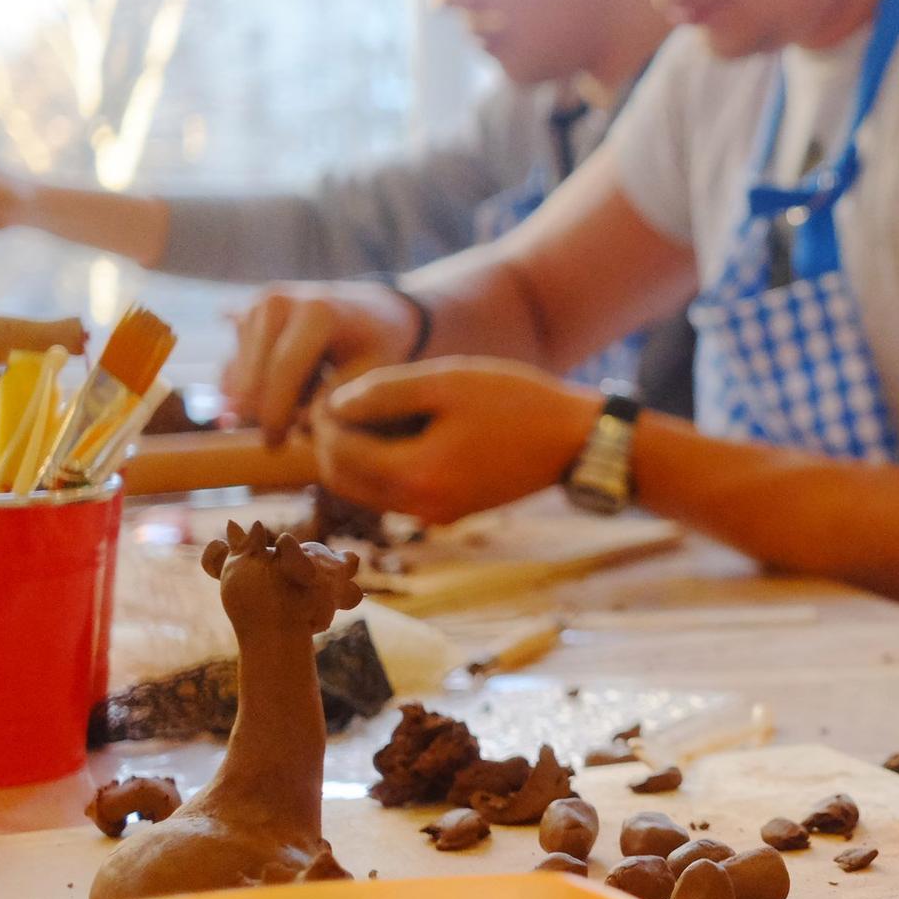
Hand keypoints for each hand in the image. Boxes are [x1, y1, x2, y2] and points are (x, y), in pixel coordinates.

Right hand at [223, 281, 421, 443]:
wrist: (370, 310)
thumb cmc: (376, 348)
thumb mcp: (374, 375)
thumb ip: (340, 400)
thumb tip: (299, 420)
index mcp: (317, 312)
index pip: (284, 369)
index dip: (275, 411)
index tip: (274, 444)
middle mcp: (279, 301)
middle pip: (254, 373)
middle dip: (261, 412)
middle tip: (278, 442)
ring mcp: (257, 306)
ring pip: (240, 373)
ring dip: (261, 399)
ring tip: (304, 400)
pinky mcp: (244, 315)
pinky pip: (234, 367)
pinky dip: (254, 387)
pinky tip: (292, 388)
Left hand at [312, 357, 599, 523]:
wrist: (575, 442)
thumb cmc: (517, 403)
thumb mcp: (448, 382)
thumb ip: (383, 392)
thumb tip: (334, 405)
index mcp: (417, 475)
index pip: (338, 453)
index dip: (323, 420)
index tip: (327, 388)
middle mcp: (419, 507)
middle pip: (342, 481)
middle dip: (329, 442)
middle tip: (337, 402)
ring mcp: (434, 515)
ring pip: (365, 491)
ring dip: (354, 455)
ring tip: (367, 412)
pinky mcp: (449, 512)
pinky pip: (395, 493)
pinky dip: (383, 466)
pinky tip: (400, 430)